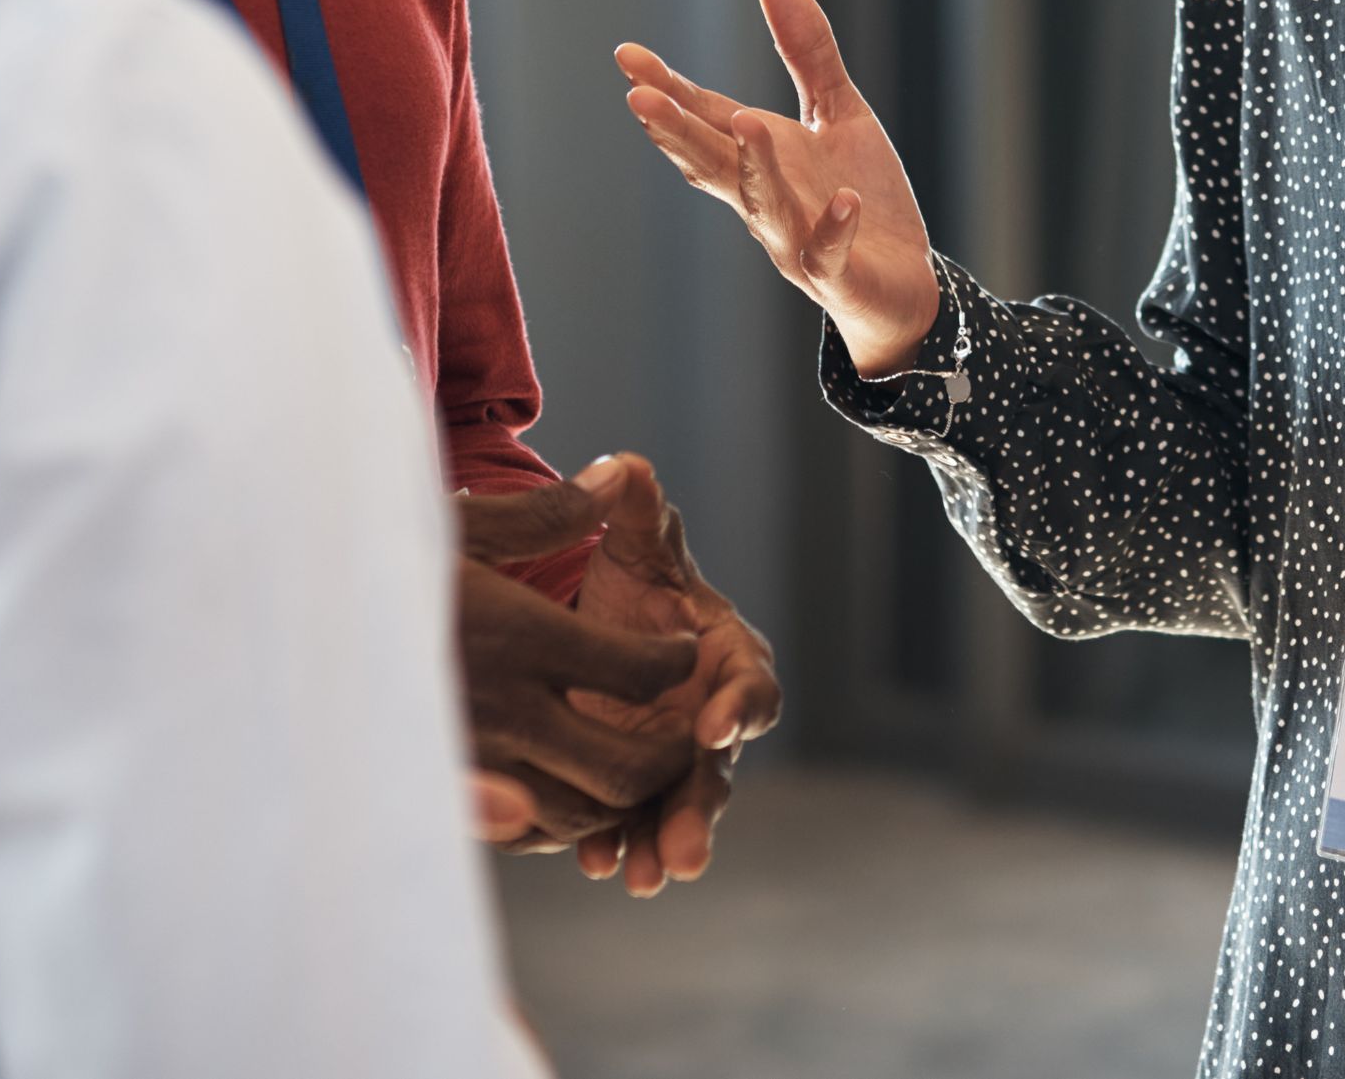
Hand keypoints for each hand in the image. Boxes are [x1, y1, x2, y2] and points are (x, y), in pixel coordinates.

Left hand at [479, 454, 783, 895]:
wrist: (593, 623)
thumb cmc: (628, 577)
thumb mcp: (631, 545)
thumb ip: (635, 513)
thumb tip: (627, 467)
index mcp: (728, 653)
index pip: (751, 684)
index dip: (737, 705)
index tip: (711, 726)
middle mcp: (712, 713)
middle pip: (720, 768)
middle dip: (701, 809)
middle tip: (683, 851)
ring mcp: (676, 757)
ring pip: (683, 808)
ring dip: (666, 842)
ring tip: (642, 876)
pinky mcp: (638, 785)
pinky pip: (636, 821)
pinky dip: (620, 843)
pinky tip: (596, 863)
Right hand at [616, 0, 941, 376]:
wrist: (902, 282)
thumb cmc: (859, 194)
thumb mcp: (838, 110)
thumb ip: (806, 48)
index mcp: (758, 156)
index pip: (704, 119)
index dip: (667, 90)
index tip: (627, 56)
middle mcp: (763, 199)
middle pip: (712, 163)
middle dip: (677, 132)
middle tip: (640, 99)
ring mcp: (795, 240)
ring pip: (763, 206)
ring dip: (753, 168)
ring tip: (746, 124)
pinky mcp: (838, 275)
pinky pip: (828, 253)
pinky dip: (832, 229)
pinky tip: (843, 201)